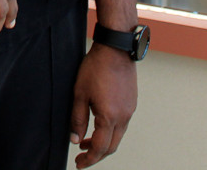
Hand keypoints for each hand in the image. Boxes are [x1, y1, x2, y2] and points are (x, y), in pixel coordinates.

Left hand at [69, 43, 136, 167]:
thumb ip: (77, 118)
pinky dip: (110, 131)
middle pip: (111, 147)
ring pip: (118, 136)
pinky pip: (122, 125)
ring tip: (87, 141)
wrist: (115, 49)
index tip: (79, 163)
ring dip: (103, 143)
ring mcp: (130, 110)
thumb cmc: (96, 68)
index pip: (99, 148)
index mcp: (109, 117)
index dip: (88, 159)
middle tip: (82, 156)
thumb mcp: (79, 93)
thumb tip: (74, 139)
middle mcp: (123, 117)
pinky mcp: (132, 103)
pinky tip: (100, 124)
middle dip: (96, 155)